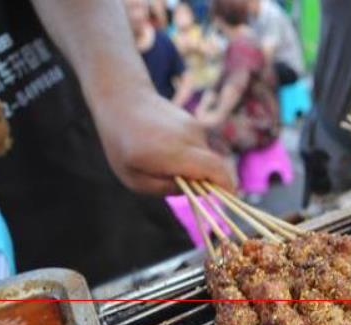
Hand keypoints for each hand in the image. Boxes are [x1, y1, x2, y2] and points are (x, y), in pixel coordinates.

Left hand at [91, 88, 235, 195]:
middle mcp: (189, 138)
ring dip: (197, 168)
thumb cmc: (124, 147)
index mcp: (174, 154)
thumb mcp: (137, 180)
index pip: (215, 170)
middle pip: (215, 166)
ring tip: (167, 165)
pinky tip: (168, 151)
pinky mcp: (194, 122)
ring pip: (207, 157)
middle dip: (211, 182)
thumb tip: (199, 191)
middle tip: (191, 189)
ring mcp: (194, 127)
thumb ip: (169, 189)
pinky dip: (191, 156)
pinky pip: (200, 148)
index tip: (229, 198)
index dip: (226, 187)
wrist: (122, 100)